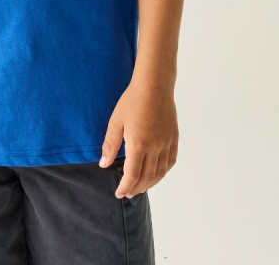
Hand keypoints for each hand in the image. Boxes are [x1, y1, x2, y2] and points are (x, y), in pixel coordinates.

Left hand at [98, 80, 178, 198]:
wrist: (154, 85)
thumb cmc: (132, 100)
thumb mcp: (116, 121)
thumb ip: (110, 145)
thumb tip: (104, 164)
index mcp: (139, 144)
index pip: (132, 175)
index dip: (125, 187)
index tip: (119, 193)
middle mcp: (155, 147)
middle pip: (147, 177)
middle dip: (136, 188)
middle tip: (127, 193)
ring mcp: (166, 143)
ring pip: (160, 172)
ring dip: (150, 183)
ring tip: (140, 186)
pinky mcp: (174, 138)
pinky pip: (170, 162)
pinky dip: (163, 172)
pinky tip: (156, 174)